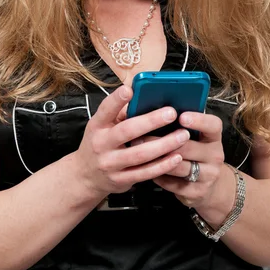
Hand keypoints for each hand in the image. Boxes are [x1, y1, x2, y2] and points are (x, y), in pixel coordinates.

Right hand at [73, 85, 190, 198]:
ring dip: (164, 144)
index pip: (105, 109)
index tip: (130, 89)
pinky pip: (145, 173)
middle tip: (172, 113)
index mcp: (97, 125)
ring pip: (140, 154)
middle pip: (127, 131)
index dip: (116, 100)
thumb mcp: (102, 125)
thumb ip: (120, 114)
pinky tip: (177, 156)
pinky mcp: (121, 180)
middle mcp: (101, 144)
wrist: (85, 176)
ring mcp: (111, 164)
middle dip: (151, 121)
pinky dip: (162, 165)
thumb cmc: (100, 142)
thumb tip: (145, 96)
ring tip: (183, 135)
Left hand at [138, 112, 225, 209]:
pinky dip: (159, 176)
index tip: (181, 116)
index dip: (198, 120)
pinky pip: (174, 184)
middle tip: (140, 135)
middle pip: (188, 147)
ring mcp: (208, 176)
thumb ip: (181, 125)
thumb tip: (156, 109)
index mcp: (214, 137)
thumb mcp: (195, 137)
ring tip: (138, 151)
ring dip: (157, 159)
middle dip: (162, 141)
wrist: (208, 184)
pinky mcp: (198, 192)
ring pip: (179, 166)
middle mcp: (215, 156)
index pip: (213, 125)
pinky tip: (147, 169)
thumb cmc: (194, 151)